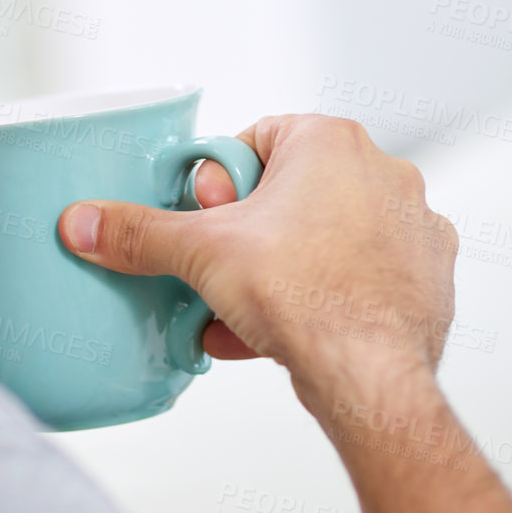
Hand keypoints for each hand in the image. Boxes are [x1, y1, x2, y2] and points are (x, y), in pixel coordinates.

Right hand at [58, 115, 457, 413]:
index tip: (204, 216)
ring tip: (244, 307)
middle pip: (291, 189)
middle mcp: (382, 173)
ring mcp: (412, 227)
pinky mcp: (426, 278)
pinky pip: (360, 276)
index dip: (219, 180)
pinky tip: (281, 333)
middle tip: (221, 265)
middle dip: (250, 230)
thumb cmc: (306, 296)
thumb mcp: (200, 252)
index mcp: (331, 141)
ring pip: (326, 235)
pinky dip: (322, 297)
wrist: (370, 375)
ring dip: (283, 266)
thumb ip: (139, 232)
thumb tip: (86, 223)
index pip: (257, 138)